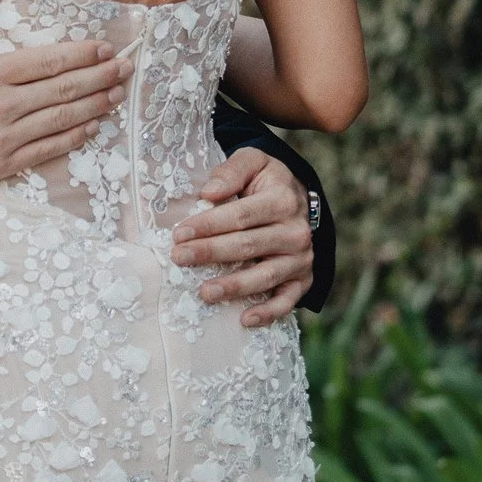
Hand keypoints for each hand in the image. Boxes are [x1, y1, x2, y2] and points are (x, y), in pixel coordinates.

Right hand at [0, 0, 132, 192]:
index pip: (48, 60)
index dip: (81, 54)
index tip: (104, 48)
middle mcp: (1, 106)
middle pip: (63, 88)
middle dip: (99, 77)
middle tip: (125, 68)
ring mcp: (3, 139)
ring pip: (61, 119)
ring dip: (94, 106)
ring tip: (116, 94)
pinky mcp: (0, 165)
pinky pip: (47, 150)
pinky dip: (72, 137)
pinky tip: (89, 126)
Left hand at [170, 149, 314, 327]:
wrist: (298, 199)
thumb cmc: (266, 182)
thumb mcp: (254, 162)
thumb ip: (232, 171)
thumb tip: (208, 192)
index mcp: (283, 200)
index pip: (241, 216)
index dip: (208, 225)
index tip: (179, 233)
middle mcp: (296, 232)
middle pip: (248, 246)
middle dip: (210, 253)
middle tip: (178, 258)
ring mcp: (301, 259)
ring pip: (265, 276)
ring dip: (234, 287)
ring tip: (204, 293)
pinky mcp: (303, 279)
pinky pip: (287, 300)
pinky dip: (269, 312)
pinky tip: (245, 319)